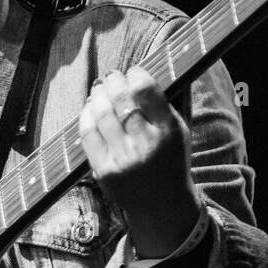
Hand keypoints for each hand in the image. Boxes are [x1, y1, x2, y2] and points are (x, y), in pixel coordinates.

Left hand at [78, 66, 200, 255]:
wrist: (162, 205)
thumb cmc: (172, 159)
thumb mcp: (182, 130)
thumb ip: (176, 99)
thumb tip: (170, 62)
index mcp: (168, 130)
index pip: (146, 90)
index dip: (135, 74)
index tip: (134, 71)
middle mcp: (145, 144)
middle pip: (120, 99)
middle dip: (113, 80)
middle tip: (112, 76)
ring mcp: (122, 158)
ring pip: (101, 113)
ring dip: (97, 94)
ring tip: (100, 88)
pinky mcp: (104, 170)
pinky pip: (87, 133)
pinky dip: (86, 115)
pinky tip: (90, 107)